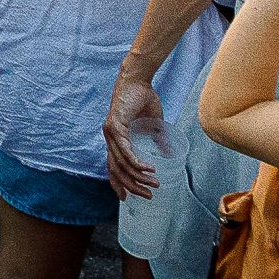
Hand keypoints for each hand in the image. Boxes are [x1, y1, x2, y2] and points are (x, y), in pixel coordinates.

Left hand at [104, 68, 164, 198]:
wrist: (139, 80)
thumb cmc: (144, 100)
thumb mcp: (153, 125)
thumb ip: (158, 141)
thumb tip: (168, 156)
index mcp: (115, 140)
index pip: (112, 167)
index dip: (118, 184)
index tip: (127, 198)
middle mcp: (110, 138)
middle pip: (116, 170)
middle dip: (132, 186)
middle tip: (148, 195)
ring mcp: (110, 132)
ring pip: (122, 163)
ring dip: (138, 176)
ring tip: (154, 183)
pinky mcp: (115, 126)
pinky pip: (125, 150)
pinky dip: (136, 161)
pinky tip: (148, 169)